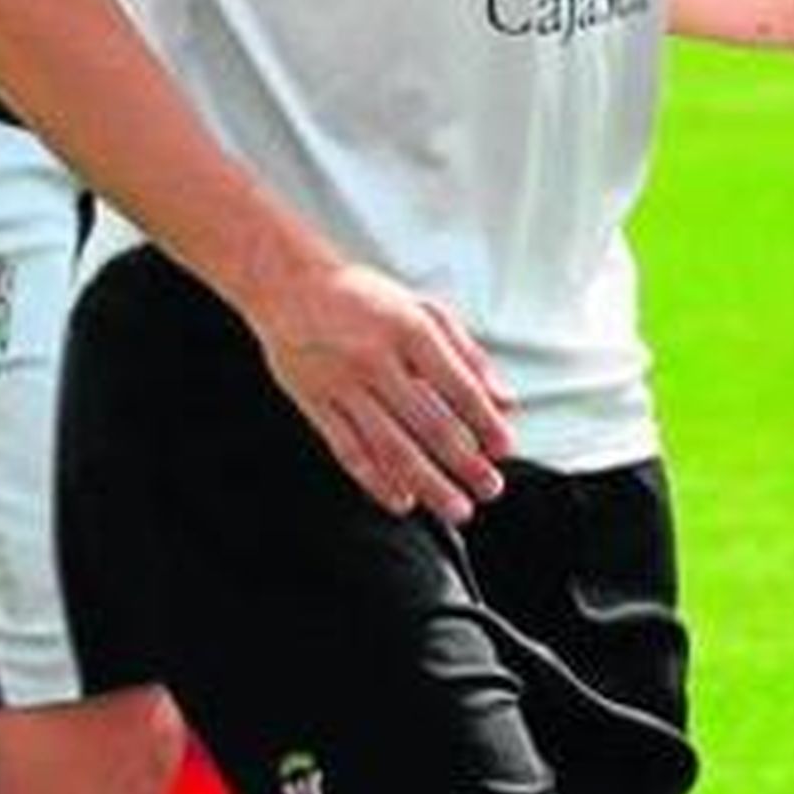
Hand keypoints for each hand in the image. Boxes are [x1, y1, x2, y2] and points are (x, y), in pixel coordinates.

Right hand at [252, 259, 515, 525]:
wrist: (289, 285)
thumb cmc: (364, 297)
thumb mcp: (422, 309)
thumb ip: (467, 354)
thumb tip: (504, 400)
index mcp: (408, 329)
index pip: (458, 386)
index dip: (486, 422)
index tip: (505, 449)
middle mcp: (375, 357)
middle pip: (429, 423)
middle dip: (465, 463)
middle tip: (489, 488)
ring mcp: (342, 383)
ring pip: (391, 446)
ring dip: (429, 483)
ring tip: (457, 507)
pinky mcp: (315, 402)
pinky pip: (349, 450)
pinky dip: (377, 481)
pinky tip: (402, 499)